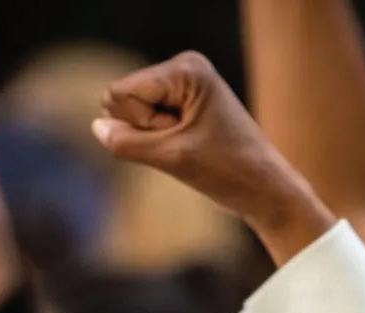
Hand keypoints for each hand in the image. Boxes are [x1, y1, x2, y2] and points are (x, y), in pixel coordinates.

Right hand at [91, 52, 331, 262]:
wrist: (267, 191)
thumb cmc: (229, 171)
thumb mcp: (171, 158)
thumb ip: (126, 143)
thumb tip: (96, 127)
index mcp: (186, 69)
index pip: (121, 93)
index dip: (143, 124)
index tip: (183, 136)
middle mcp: (184, 68)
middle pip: (124, 99)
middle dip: (148, 129)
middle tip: (189, 144)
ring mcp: (183, 86)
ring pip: (131, 114)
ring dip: (154, 139)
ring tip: (193, 147)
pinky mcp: (183, 106)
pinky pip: (146, 124)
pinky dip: (160, 142)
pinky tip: (189, 148)